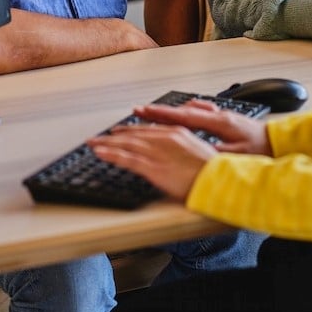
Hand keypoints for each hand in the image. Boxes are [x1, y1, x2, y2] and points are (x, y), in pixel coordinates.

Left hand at [89, 100, 271, 200]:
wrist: (218, 180)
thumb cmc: (212, 171)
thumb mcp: (196, 152)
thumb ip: (181, 150)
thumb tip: (173, 155)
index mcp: (176, 132)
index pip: (147, 130)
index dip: (130, 131)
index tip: (118, 132)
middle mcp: (165, 138)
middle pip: (133, 135)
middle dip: (114, 136)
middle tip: (99, 138)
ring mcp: (159, 151)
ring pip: (126, 144)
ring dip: (107, 144)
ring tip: (93, 144)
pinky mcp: (154, 167)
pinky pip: (127, 159)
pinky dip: (112, 154)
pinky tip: (101, 153)